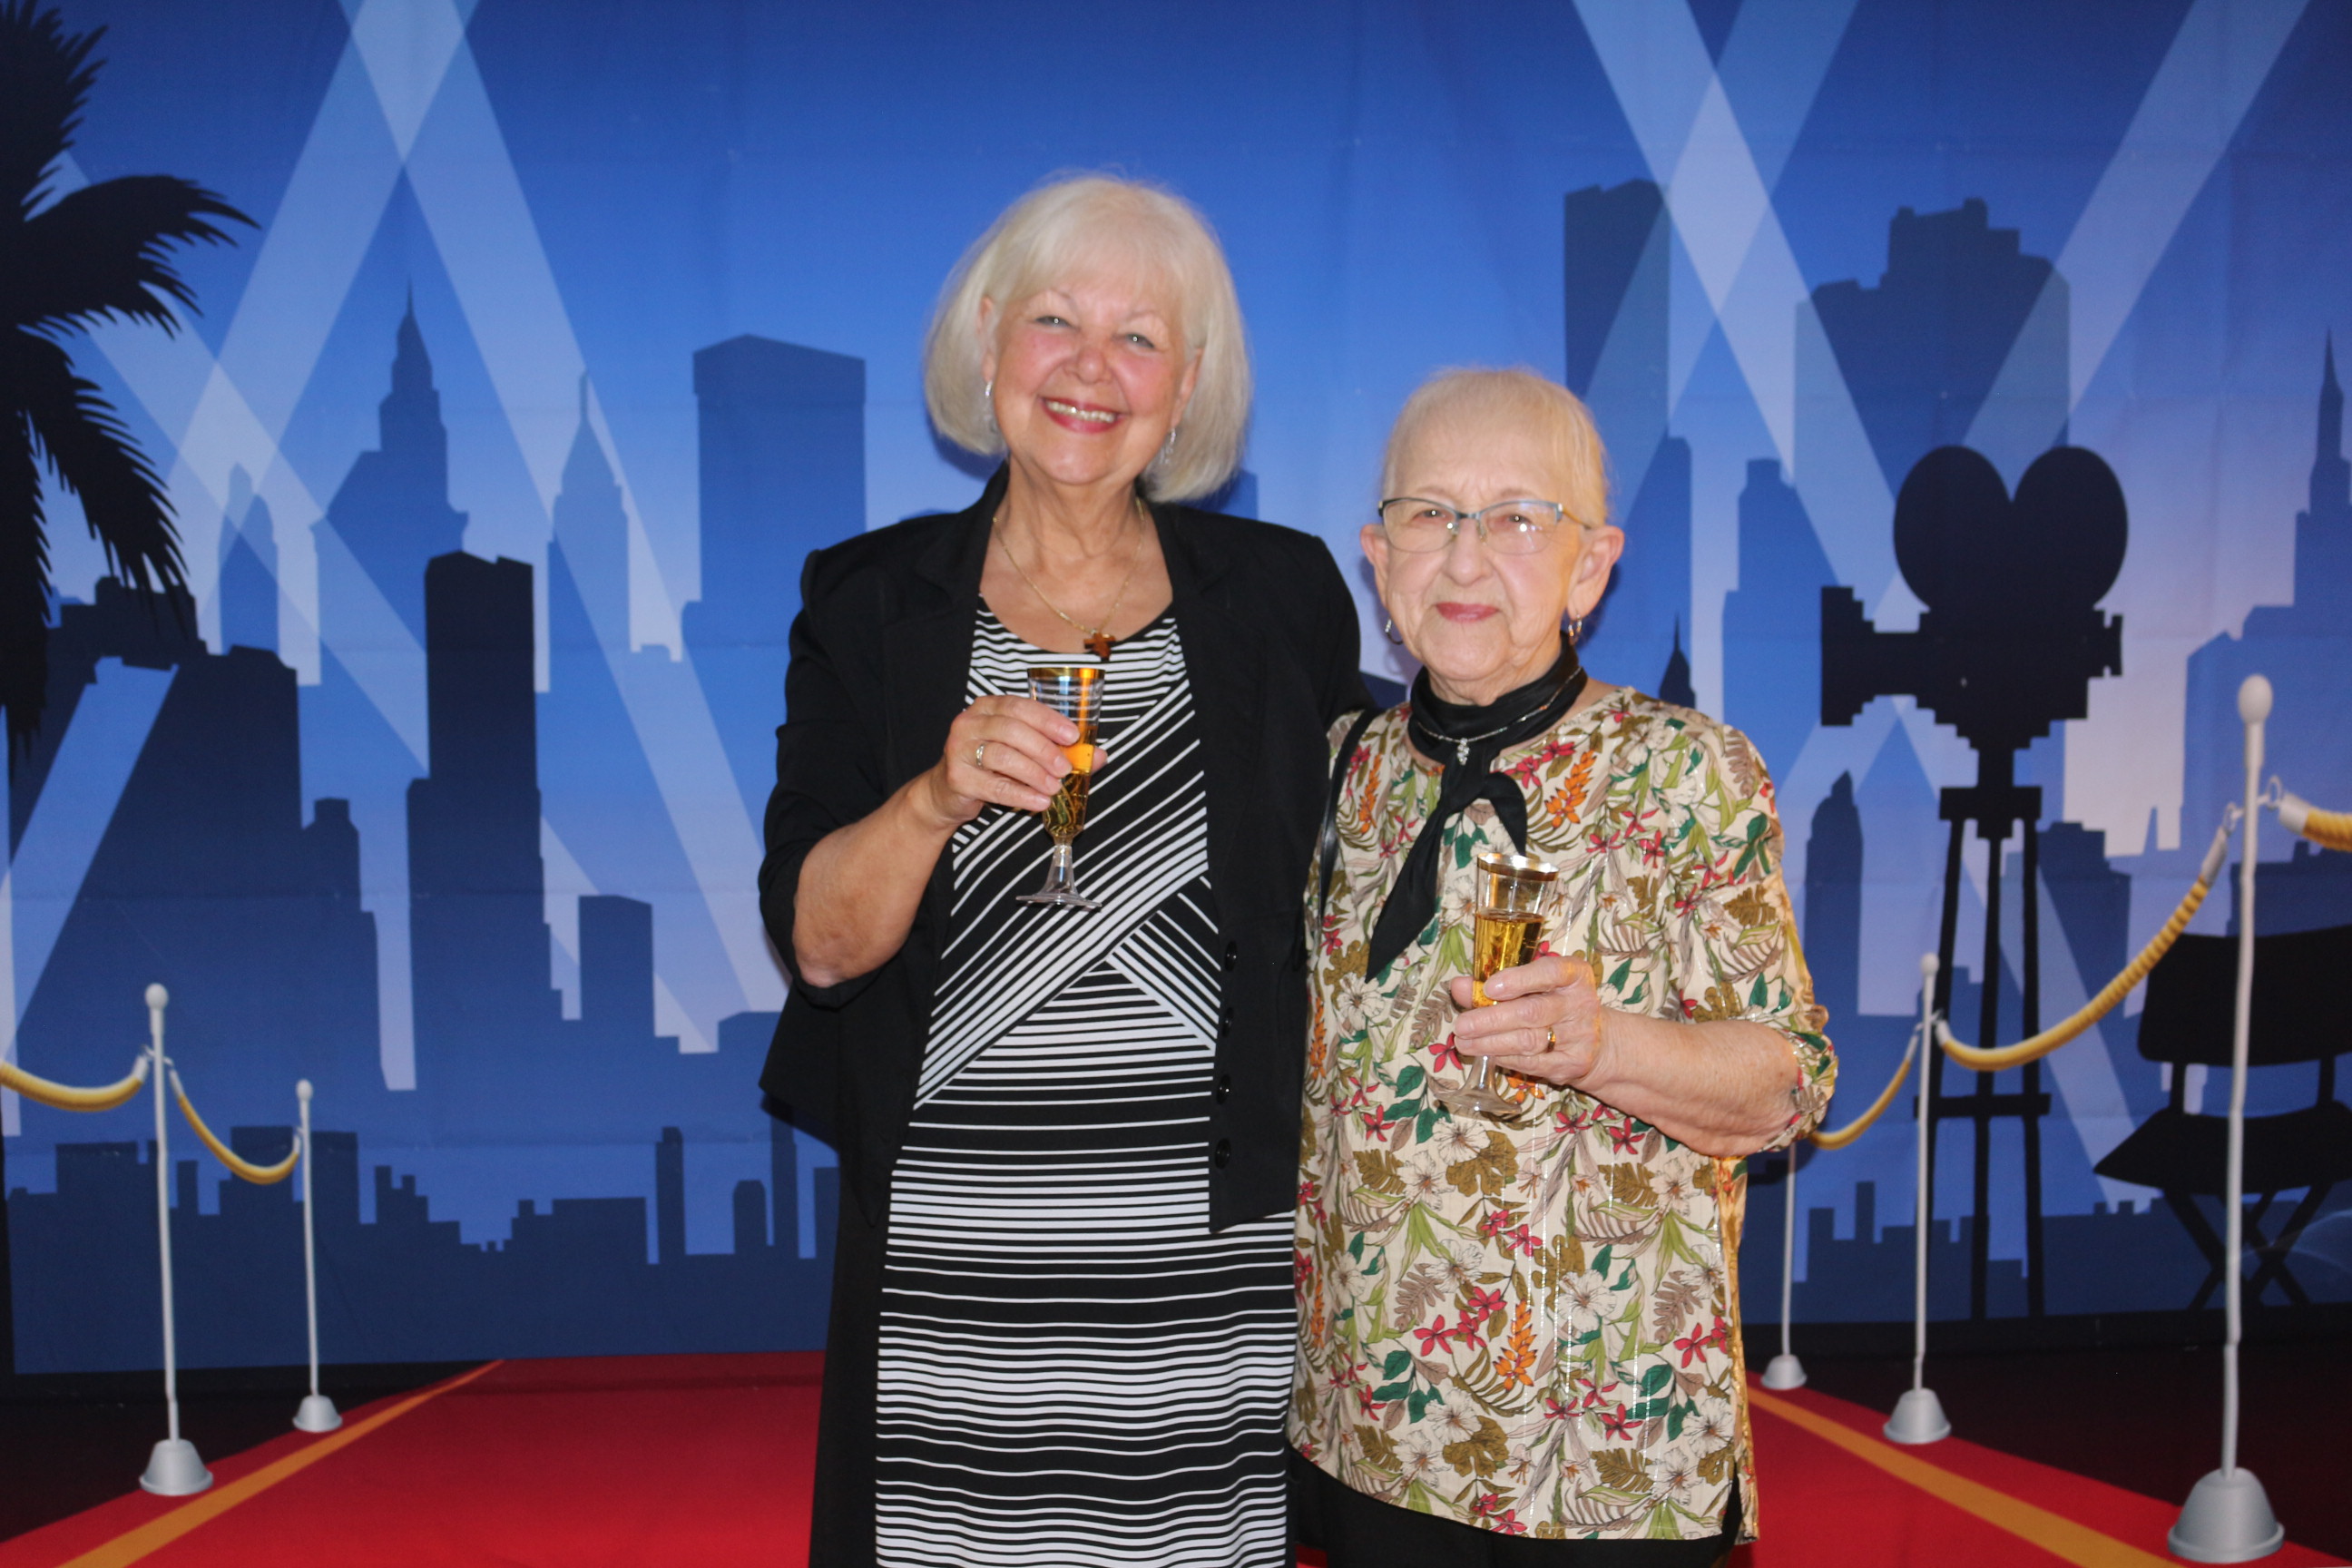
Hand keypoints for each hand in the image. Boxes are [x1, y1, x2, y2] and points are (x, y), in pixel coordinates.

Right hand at [923, 695, 1084, 826]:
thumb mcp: (1022, 752)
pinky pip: (994, 786)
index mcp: (987, 707)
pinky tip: (1039, 803)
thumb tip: (1097, 756)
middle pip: (1011, 730)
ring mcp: (958, 749)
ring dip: (1034, 773)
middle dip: (1044, 749)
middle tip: (1065, 768)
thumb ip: (1058, 750)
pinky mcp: (956, 777)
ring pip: (1002, 756)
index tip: (1072, 736)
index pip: (1020, 706)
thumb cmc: (990, 766)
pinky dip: (1021, 795)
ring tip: (1054, 788)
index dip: (1048, 720)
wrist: (947, 793)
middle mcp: (969, 722)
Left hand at [1446, 953, 1609, 1087]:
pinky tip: (1486, 1053)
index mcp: (1574, 975)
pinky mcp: (1572, 1064)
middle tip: (1461, 1025)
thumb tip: (1460, 986)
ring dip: (1490, 1043)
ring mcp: (1580, 1036)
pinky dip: (1504, 1058)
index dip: (1519, 979)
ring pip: (1529, 1040)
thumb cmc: (1554, 1005)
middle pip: (1532, 1011)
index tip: (1489, 988)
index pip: (1550, 972)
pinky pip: (1532, 1063)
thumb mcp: (1532, 986)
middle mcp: (1581, 1003)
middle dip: (1491, 1019)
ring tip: (1464, 1042)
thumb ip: (1495, 984)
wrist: (1597, 1043)